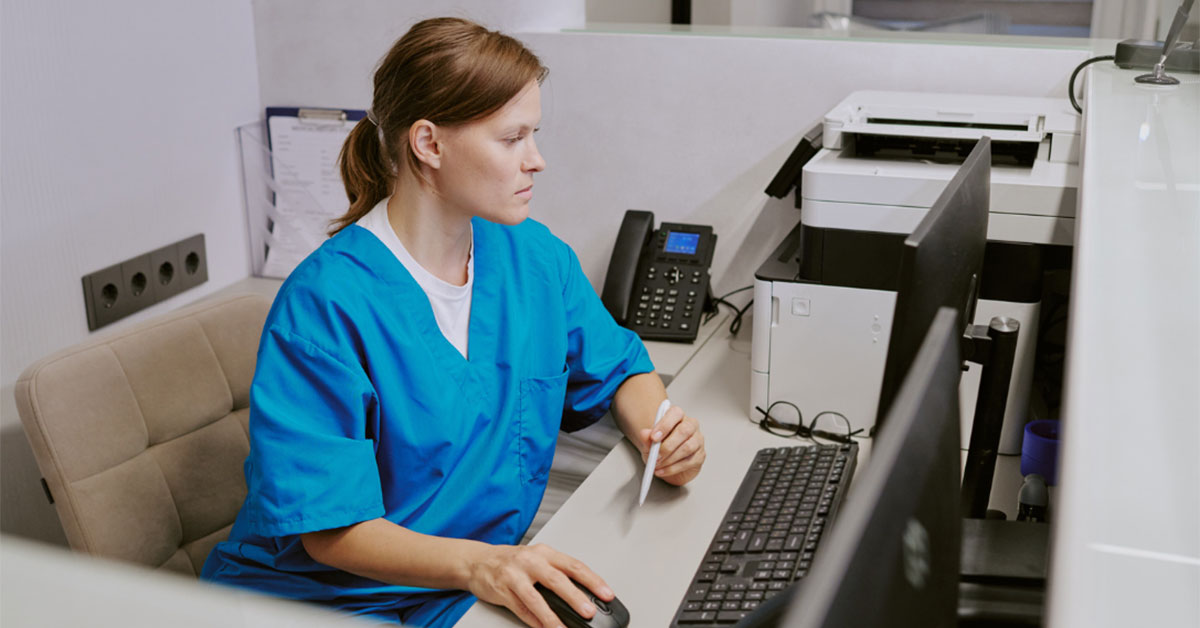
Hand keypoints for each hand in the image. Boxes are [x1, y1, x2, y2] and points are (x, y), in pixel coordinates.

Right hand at [466, 543, 614, 627]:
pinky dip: (535, 621)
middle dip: (575, 597)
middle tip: (589, 611)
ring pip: (537, 599)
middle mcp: (530, 561)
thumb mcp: (536, 559)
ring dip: (553, 616)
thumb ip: (557, 573)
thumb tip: (584, 594)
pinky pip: (521, 609)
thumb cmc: (511, 561)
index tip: (606, 593)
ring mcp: (514, 576)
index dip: (592, 580)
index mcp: (544, 552)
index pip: (573, 565)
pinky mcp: (502, 590)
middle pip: (557, 579)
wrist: (477, 560)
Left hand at [639, 404, 704, 485]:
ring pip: (687, 447)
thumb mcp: (649, 443)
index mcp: (678, 416)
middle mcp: (691, 425)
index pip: (675, 413)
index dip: (664, 425)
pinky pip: (689, 462)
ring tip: (657, 465)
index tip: (653, 437)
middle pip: (684, 431)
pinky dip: (673, 468)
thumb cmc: (660, 447)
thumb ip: (647, 438)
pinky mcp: (700, 455)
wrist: (667, 463)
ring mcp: (698, 440)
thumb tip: (644, 434)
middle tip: (655, 456)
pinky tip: (663, 470)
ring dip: (669, 459)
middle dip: (667, 446)